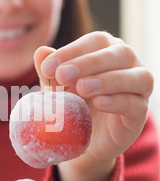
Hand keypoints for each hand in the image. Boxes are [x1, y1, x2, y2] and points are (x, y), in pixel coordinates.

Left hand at [34, 32, 153, 180]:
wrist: (82, 139)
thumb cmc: (72, 103)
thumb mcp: (56, 87)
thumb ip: (50, 71)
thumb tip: (41, 52)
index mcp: (108, 50)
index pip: (96, 41)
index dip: (72, 51)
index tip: (48, 67)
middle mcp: (129, 64)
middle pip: (119, 53)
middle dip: (89, 63)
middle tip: (63, 75)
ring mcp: (139, 89)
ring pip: (136, 76)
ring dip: (107, 80)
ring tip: (82, 88)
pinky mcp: (139, 114)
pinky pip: (136, 104)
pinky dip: (118, 102)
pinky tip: (100, 103)